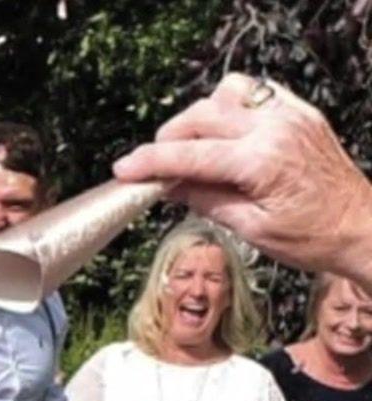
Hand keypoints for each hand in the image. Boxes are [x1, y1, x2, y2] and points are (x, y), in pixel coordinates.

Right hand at [115, 73, 371, 282]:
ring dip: (201, 117)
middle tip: (157, 168)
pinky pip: (256, 91)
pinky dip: (232, 106)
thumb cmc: (313, 237)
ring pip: (226, 93)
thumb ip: (206, 200)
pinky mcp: (300, 113)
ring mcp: (291, 115)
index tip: (123, 170)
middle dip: (170, 140)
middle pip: (201, 116)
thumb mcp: (250, 228)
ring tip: (196, 148)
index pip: (190, 155)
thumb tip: (169, 186)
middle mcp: (276, 128)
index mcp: (263, 161)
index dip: (150, 162)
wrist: (362, 227)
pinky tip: (227, 133)